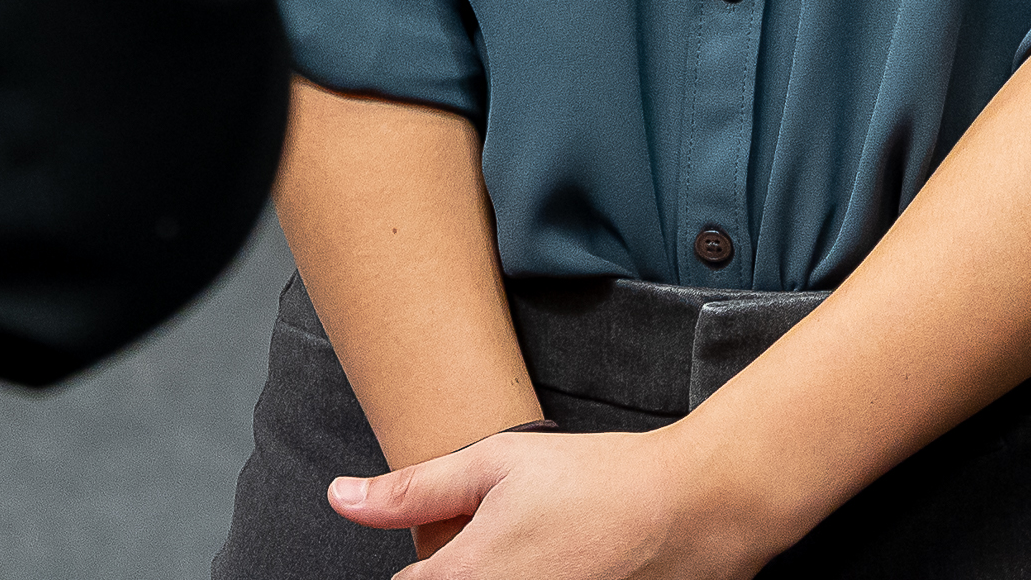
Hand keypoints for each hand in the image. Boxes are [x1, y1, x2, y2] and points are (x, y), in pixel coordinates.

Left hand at [327, 424, 774, 578]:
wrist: (690, 509)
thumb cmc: (594, 478)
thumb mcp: (494, 462)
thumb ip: (412, 488)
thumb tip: (340, 497)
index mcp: (468, 575)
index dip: (416, 569)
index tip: (440, 548)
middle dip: (455, 576)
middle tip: (502, 544)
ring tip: (535, 551)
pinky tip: (560, 565)